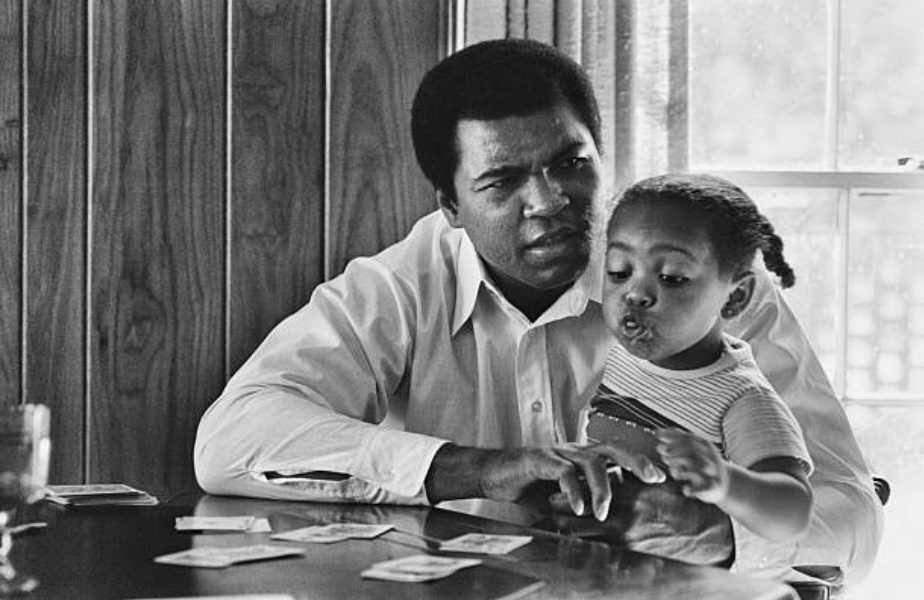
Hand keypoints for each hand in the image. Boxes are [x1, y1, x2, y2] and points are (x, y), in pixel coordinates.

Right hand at [481, 443, 664, 521]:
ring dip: (602, 488)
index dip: (641, 465)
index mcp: (585, 458)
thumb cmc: (531, 488)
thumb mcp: (564, 501)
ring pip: (592, 461)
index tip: (663, 479)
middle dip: (637, 462)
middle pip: (614, 448)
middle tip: (654, 478)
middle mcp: (576, 451)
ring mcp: (559, 453)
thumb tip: (611, 532)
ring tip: (603, 512)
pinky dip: (573, 490)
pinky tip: (577, 508)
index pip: (620, 456)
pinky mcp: (540, 459)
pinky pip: (563, 472)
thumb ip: (585, 509)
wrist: (495, 476)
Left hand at [655, 429, 728, 503]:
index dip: (671, 435)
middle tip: (662, 453)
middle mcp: (709, 456)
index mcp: (704, 445)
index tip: (656, 435)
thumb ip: (676, 441)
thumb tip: (657, 432)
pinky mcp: (714, 486)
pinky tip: (685, 490)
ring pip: (697, 467)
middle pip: (693, 449)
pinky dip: (693, 489)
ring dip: (682, 468)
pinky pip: (704, 487)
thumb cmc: (702, 465)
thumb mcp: (691, 450)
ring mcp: (712, 471)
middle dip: (675, 450)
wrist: (724, 484)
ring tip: (672, 472)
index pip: (688, 437)